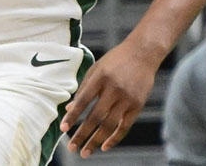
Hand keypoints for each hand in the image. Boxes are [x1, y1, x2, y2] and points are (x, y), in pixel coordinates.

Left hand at [60, 41, 159, 157]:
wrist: (142, 53)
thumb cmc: (114, 61)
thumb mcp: (95, 69)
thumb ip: (83, 89)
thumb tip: (69, 109)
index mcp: (99, 78)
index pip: (83, 101)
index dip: (72, 115)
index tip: (63, 128)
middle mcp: (113, 89)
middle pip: (95, 117)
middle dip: (82, 134)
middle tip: (71, 147)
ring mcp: (127, 99)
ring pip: (110, 125)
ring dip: (96, 141)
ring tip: (85, 152)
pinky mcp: (138, 105)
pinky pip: (125, 126)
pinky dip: (114, 138)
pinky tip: (104, 147)